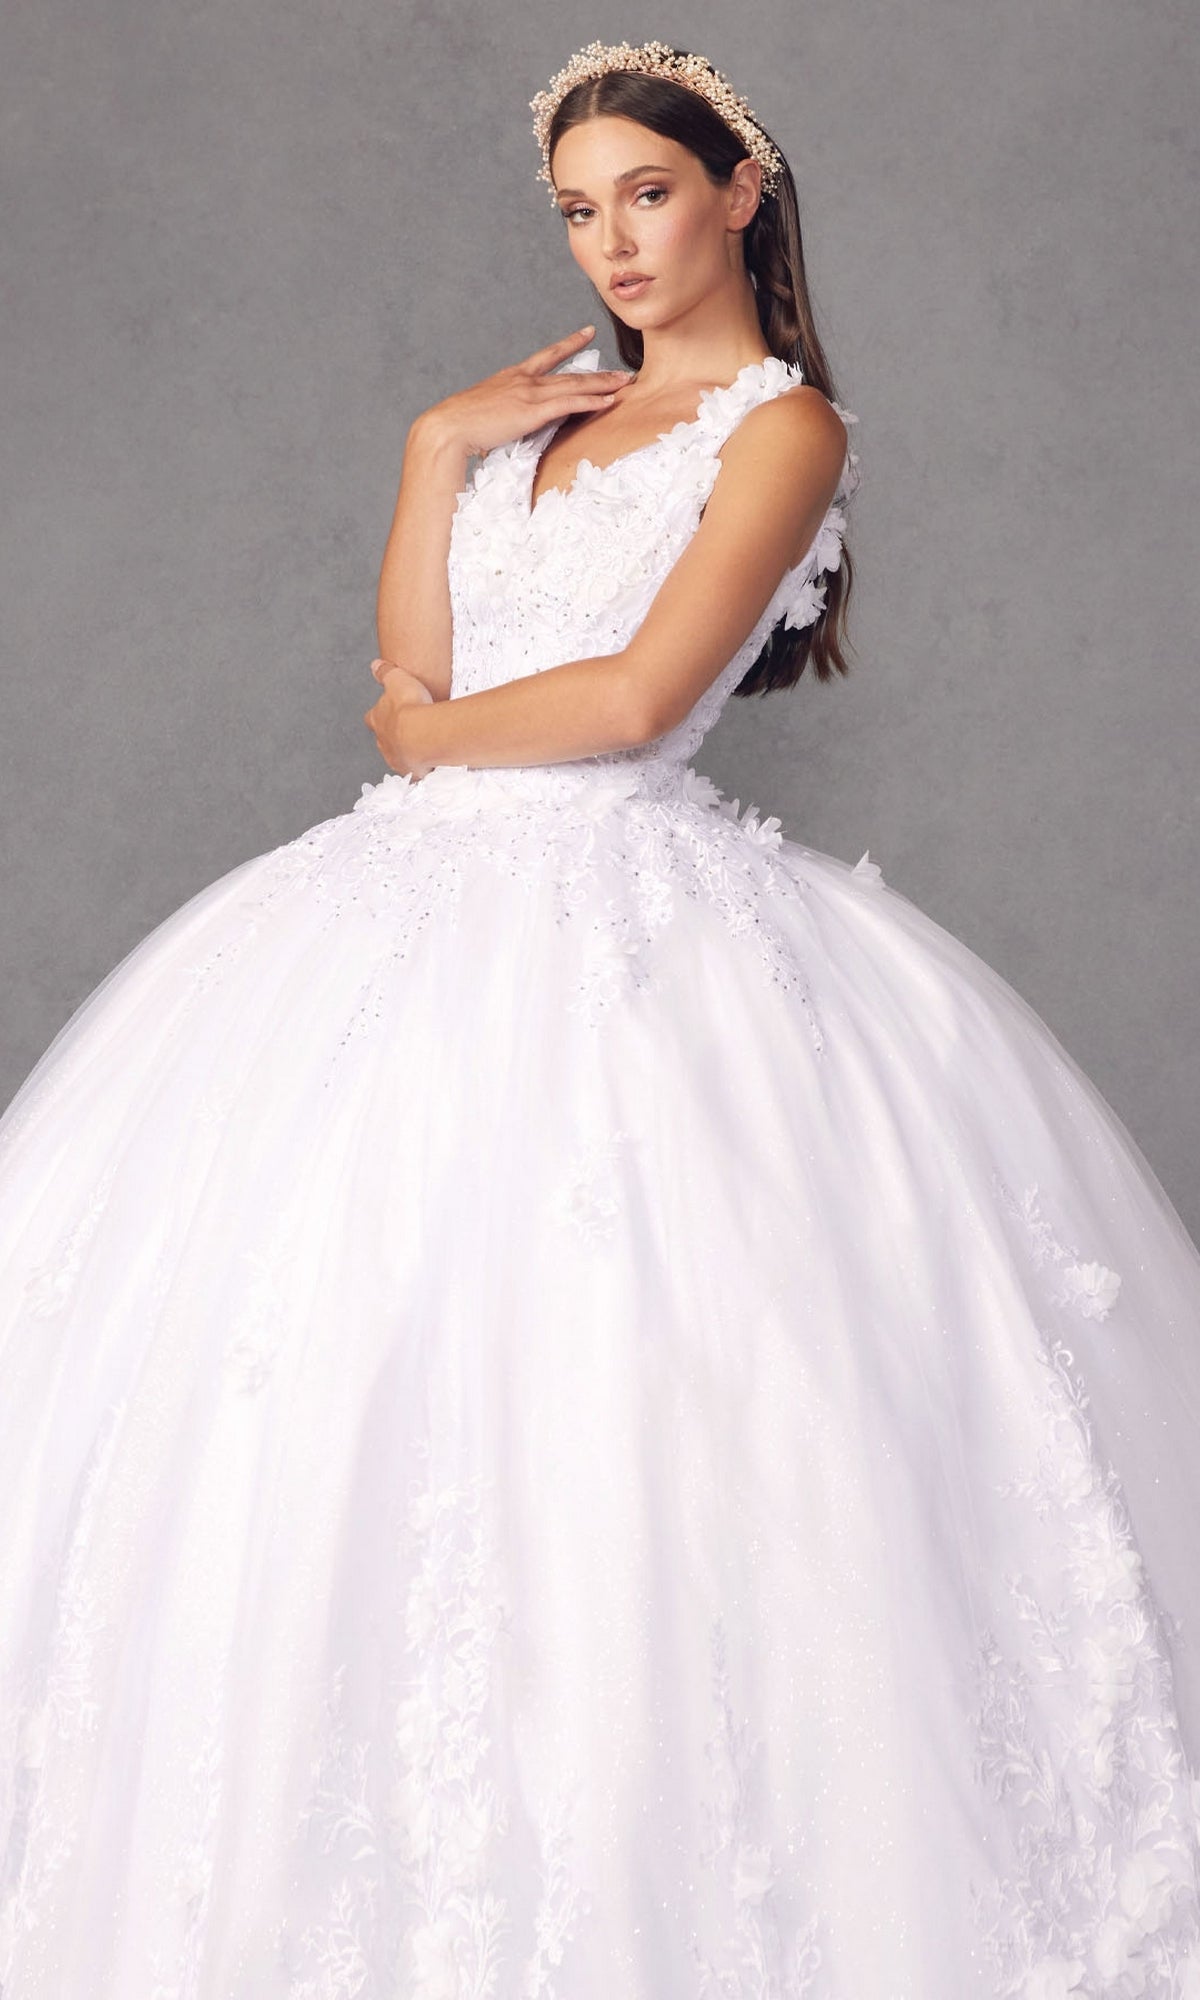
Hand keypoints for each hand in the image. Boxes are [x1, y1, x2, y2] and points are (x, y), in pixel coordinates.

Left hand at [364, 659, 434, 776]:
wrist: (424, 734)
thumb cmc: (410, 707)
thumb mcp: (397, 679)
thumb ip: (385, 672)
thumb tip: (375, 665)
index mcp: (377, 720)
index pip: (372, 718)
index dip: (379, 715)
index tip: (387, 712)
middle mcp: (384, 742)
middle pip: (383, 740)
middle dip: (392, 736)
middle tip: (406, 730)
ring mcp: (397, 759)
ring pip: (397, 757)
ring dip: (406, 752)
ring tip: (420, 746)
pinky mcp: (412, 771)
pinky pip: (415, 771)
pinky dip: (421, 767)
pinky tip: (430, 763)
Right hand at [417, 327, 635, 459]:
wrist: (448, 427)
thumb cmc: (458, 427)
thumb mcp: (483, 414)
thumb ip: (501, 415)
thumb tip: (504, 426)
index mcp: (511, 378)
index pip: (547, 357)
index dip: (569, 345)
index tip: (587, 333)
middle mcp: (524, 380)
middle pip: (569, 372)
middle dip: (598, 372)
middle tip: (621, 370)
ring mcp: (529, 394)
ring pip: (574, 385)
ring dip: (603, 385)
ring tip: (624, 383)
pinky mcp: (532, 411)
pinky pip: (569, 403)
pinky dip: (591, 401)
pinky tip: (609, 401)